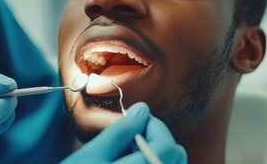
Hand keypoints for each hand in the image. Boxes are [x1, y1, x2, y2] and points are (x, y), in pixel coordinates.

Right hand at [61, 102, 186, 163]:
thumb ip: (120, 132)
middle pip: (175, 155)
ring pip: (174, 163)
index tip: (137, 117)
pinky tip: (134, 160)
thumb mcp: (91, 154)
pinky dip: (155, 160)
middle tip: (133, 132)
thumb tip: (143, 109)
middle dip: (157, 135)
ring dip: (158, 149)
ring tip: (133, 148)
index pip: (165, 146)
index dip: (154, 124)